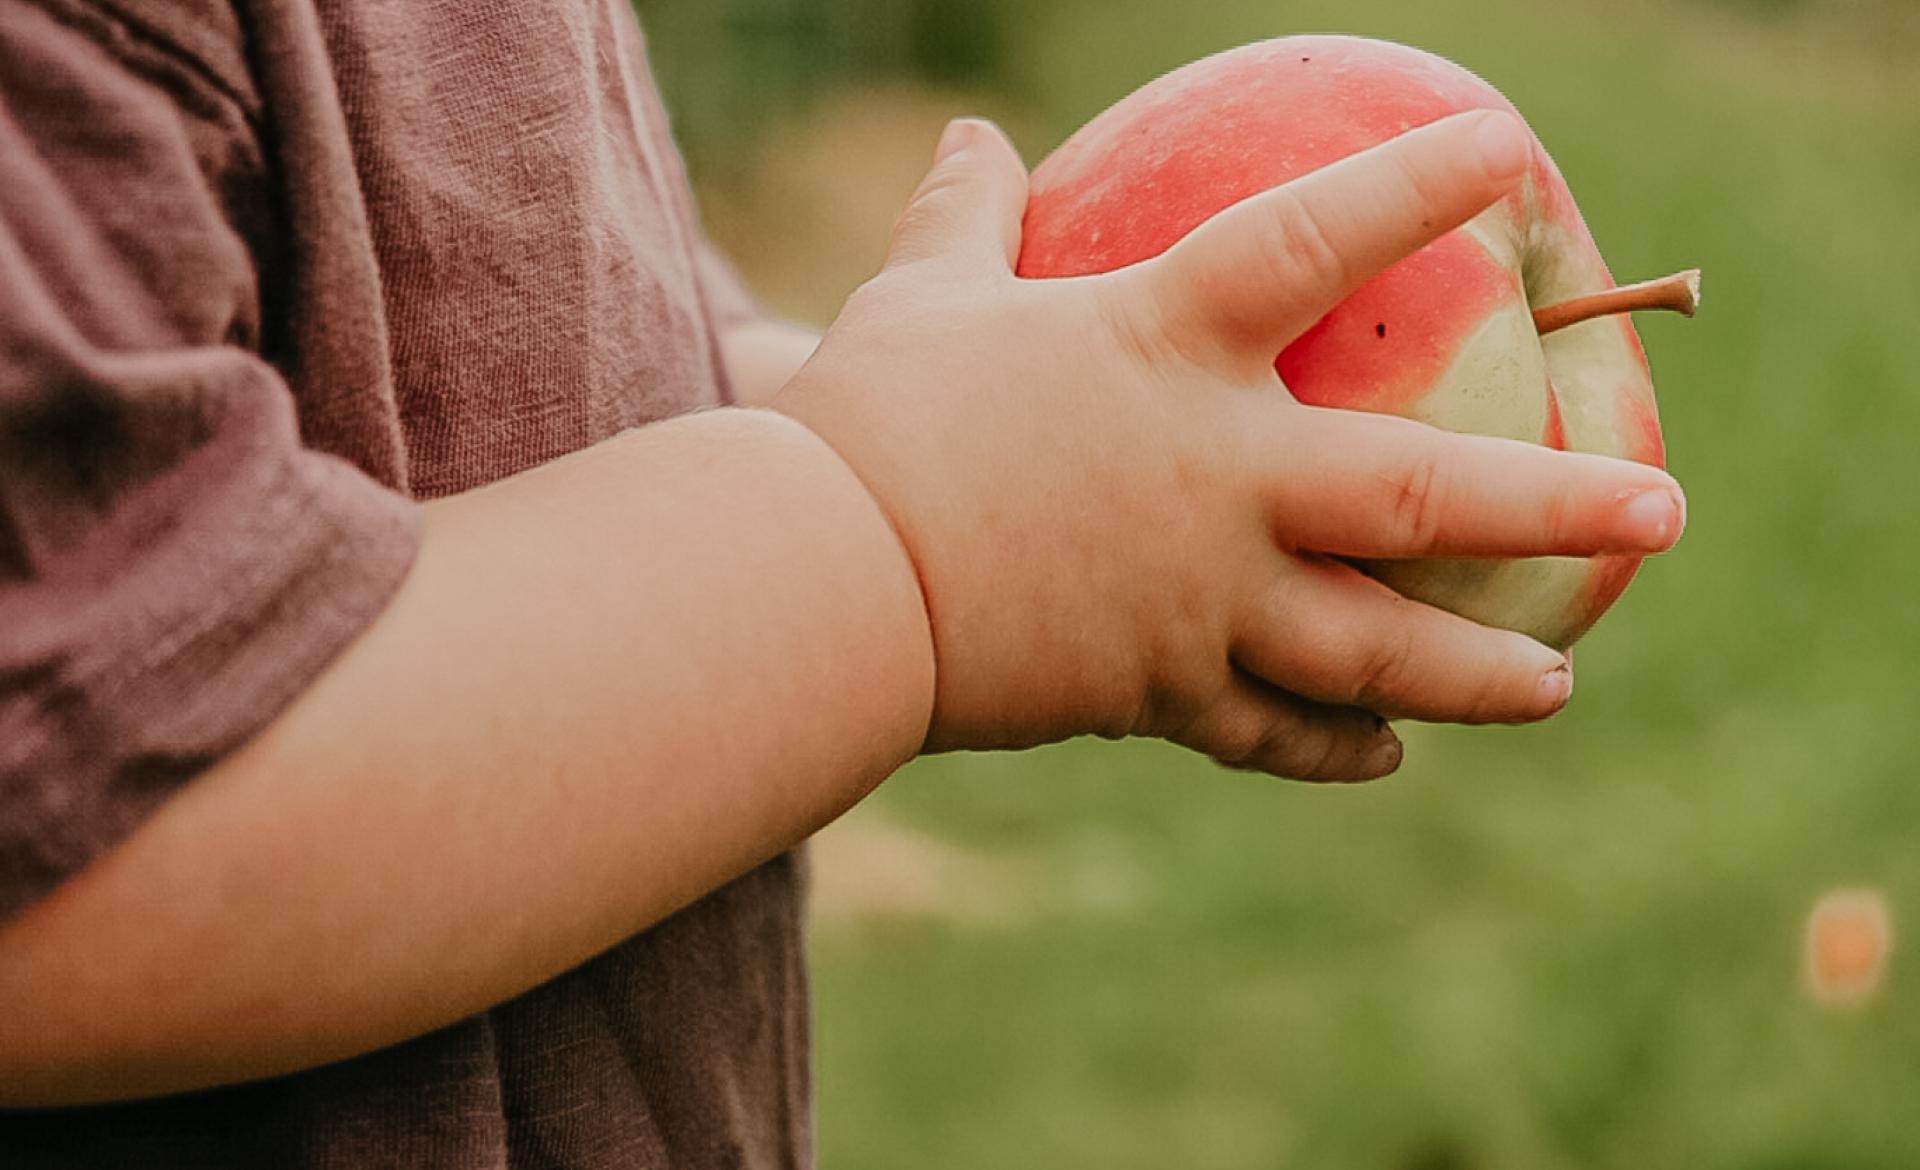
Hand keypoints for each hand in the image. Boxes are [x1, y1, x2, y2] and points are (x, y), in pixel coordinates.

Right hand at [773, 111, 1683, 781]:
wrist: (823, 582)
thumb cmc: (869, 423)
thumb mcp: (917, 296)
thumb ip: (963, 213)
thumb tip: (969, 133)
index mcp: (1164, 348)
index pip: (1314, 240)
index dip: (1418, 184)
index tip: (1510, 152)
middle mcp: (1218, 476)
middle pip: (1422, 494)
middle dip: (1556, 504)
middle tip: (1667, 514)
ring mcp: (1199, 596)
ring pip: (1372, 646)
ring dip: (1478, 673)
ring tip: (1559, 688)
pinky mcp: (1156, 688)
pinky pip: (1266, 728)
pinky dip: (1330, 747)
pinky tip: (1387, 760)